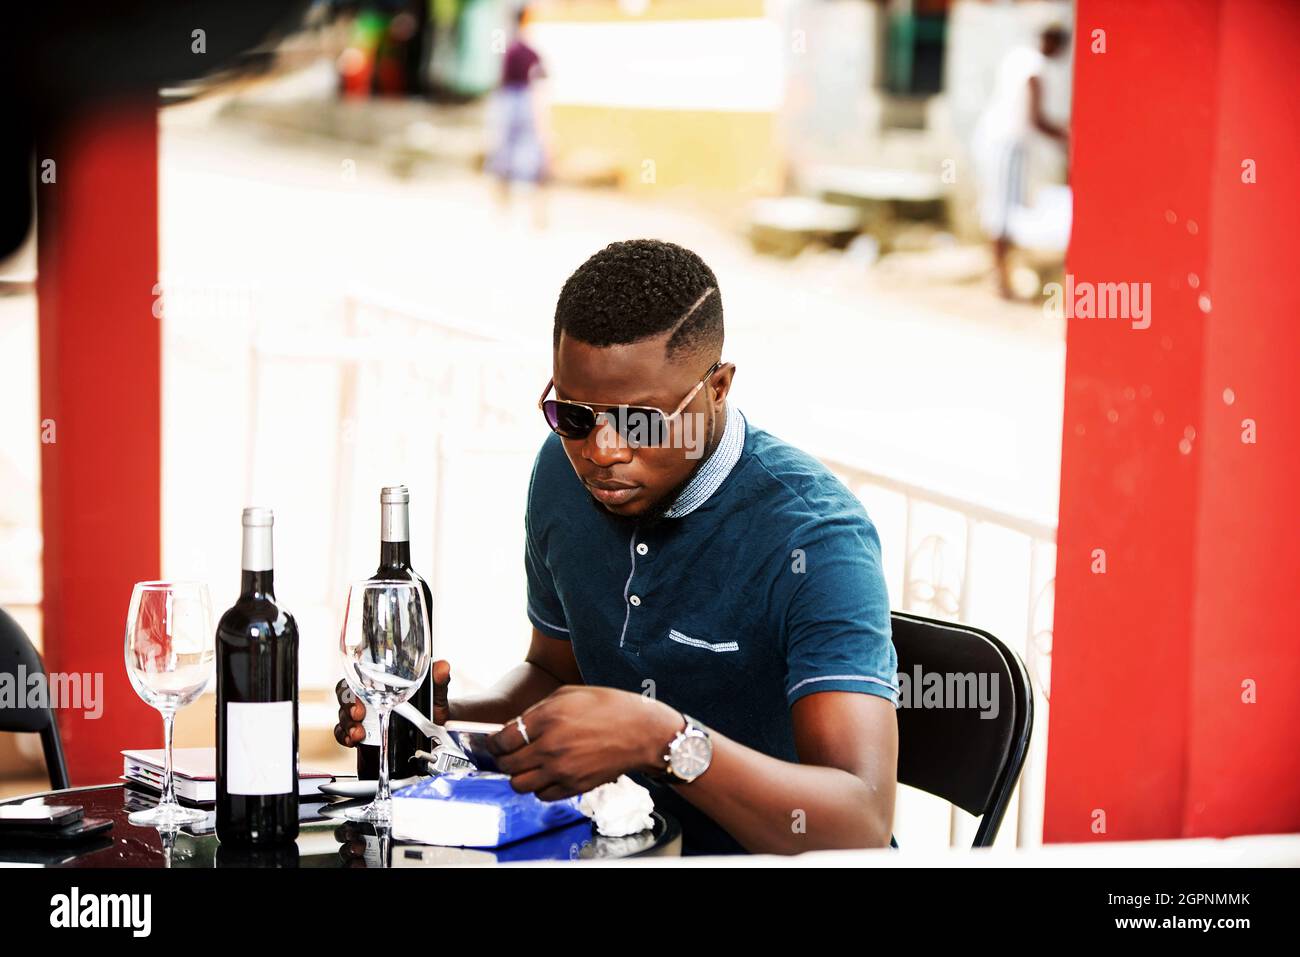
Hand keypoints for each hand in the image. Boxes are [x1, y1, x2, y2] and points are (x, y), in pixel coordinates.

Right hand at [333, 659, 452, 747]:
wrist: (437, 732)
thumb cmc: (432, 707)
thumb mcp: (436, 694)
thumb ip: (439, 681)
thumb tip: (442, 667)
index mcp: (381, 684)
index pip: (357, 680)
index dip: (352, 689)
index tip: (360, 703)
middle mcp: (369, 699)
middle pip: (345, 698)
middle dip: (347, 709)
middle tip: (358, 717)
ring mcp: (365, 718)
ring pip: (343, 717)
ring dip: (346, 726)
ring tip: (358, 735)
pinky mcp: (363, 735)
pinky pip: (345, 734)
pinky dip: (345, 737)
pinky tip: (352, 742)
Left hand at [488, 685, 681, 800]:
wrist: (643, 732)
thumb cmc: (610, 708)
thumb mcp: (570, 694)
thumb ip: (538, 710)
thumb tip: (516, 727)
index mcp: (547, 718)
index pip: (502, 739)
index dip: (494, 742)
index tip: (496, 742)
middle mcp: (550, 746)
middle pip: (506, 764)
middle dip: (503, 759)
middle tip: (509, 754)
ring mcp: (562, 770)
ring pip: (519, 784)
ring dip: (519, 776)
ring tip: (527, 766)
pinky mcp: (574, 787)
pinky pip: (542, 796)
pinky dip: (539, 788)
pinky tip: (547, 775)